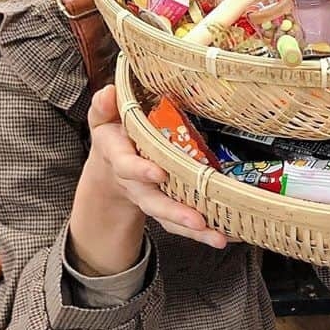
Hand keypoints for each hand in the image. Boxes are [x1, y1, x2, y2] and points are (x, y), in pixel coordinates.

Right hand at [69, 87, 227, 276]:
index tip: (159, 173)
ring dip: (194, 230)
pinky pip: (182, 224)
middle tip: (197, 220)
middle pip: (154, 202)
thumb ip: (104, 107)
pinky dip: (203, 233)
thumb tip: (109, 92)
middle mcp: (137, 184)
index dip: (141, 170)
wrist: (110, 166)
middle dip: (175, 212)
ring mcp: (152, 198)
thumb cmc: (113, 135)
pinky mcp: (166, 207)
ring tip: (218, 237)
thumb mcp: (103, 118)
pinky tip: (226, 236)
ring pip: (170, 218)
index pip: (128, 166)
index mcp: (121, 159)